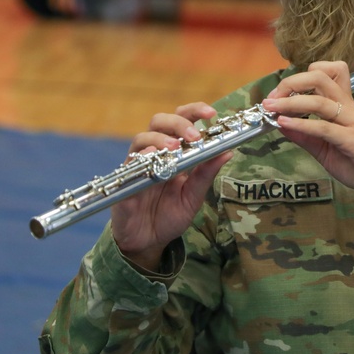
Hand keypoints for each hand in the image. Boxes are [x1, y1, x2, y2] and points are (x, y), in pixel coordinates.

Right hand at [111, 102, 232, 269]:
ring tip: (174, 148)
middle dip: (178, 123)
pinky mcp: (125, 183)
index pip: (182, 122)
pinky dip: (140, 158)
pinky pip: (128, 165)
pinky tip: (152, 158)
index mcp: (175, 153)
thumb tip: (229, 151)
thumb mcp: (194, 195)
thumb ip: (207, 174)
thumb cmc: (171, 215)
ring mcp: (138, 166)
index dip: (194, 112)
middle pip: (159, 122)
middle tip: (193, 136)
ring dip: (159, 139)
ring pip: (141, 138)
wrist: (149, 241)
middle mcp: (155, 154)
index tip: (212, 114)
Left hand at [262, 61, 353, 211]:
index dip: (303, 75)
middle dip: (291, 83)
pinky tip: (284, 124)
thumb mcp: (326, 150)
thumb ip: (306, 136)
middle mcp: (350, 109)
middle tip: (272, 98)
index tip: (282, 92)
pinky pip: (325, 128)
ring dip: (290, 102)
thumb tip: (281, 123)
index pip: (329, 72)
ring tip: (271, 108)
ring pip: (320, 100)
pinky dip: (302, 124)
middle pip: (320, 78)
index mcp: (345, 106)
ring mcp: (353, 123)